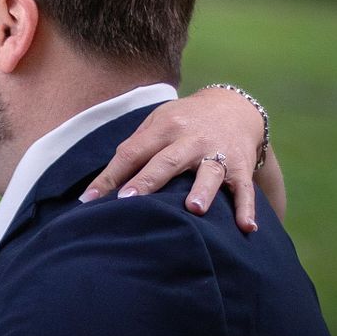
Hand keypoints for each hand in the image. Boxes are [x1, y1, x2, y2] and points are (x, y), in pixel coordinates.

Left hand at [79, 88, 265, 231]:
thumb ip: (133, 149)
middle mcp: (191, 139)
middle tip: (129, 201)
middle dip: (148, 181)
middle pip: (167, 161)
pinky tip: (247, 227)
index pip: (132, 152)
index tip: (89, 201)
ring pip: (210, 172)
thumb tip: (101, 185)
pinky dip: (246, 208)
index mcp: (165, 128)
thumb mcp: (157, 124)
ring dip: (203, 190)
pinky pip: (244, 189)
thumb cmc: (183, 123)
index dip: (110, 176)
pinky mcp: (241, 167)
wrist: (234, 108)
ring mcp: (218, 152)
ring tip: (195, 209)